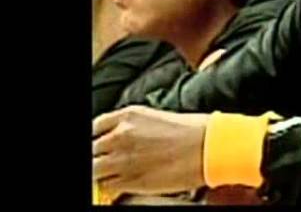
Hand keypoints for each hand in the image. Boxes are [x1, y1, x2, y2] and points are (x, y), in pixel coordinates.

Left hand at [92, 106, 208, 196]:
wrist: (210, 148)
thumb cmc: (193, 131)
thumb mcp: (156, 117)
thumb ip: (132, 126)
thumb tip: (119, 137)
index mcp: (128, 115)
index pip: (94, 126)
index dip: (97, 138)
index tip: (100, 144)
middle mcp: (121, 135)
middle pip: (91, 149)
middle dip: (98, 155)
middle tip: (108, 160)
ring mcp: (122, 158)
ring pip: (93, 169)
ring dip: (101, 171)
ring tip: (115, 172)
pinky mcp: (130, 180)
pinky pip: (106, 185)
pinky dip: (111, 184)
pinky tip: (124, 180)